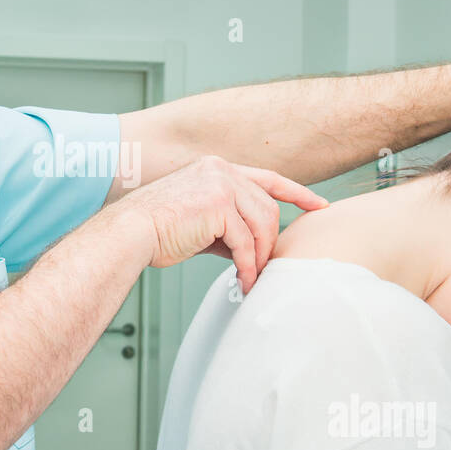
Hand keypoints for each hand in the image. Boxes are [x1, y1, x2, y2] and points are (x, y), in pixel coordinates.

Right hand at [110, 155, 326, 292]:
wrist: (129, 233)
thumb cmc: (156, 231)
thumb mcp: (199, 221)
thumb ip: (228, 226)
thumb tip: (252, 249)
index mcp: (217, 169)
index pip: (268, 178)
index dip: (297, 193)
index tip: (320, 206)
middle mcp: (221, 170)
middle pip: (267, 208)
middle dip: (270, 242)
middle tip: (263, 269)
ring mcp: (221, 184)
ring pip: (261, 224)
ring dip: (260, 256)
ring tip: (251, 277)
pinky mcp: (218, 205)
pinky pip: (246, 241)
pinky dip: (249, 265)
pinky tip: (244, 280)